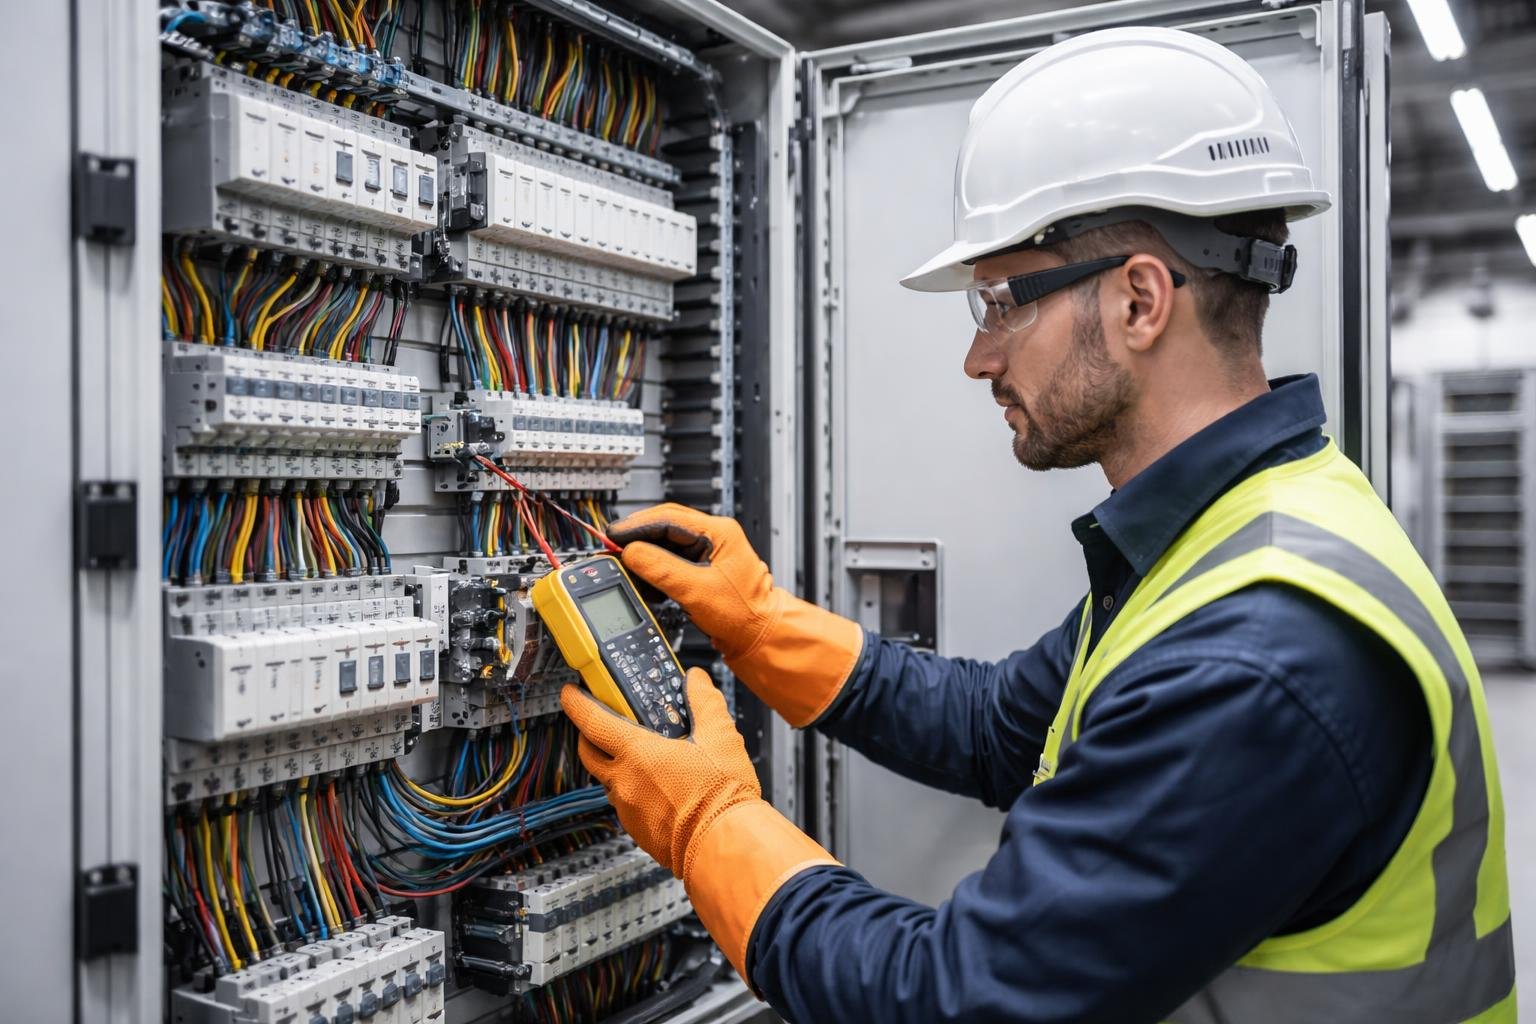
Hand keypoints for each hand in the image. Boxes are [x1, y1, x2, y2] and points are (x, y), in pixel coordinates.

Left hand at [561, 667, 838, 983]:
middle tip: (600, 723)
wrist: (724, 847)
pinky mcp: (638, 832)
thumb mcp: (721, 737)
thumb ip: (705, 702)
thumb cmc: (722, 798)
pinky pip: (626, 805)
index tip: (570, 694)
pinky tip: (660, 788)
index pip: (592, 722)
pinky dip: (634, 791)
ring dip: (616, 765)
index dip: (576, 704)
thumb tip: (697, 681)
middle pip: (589, 753)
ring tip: (644, 757)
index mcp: (638, 755)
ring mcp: (628, 810)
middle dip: (587, 735)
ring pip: (609, 781)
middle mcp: (625, 783)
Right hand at [605, 503, 779, 662]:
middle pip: (664, 526)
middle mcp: (714, 536)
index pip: (668, 518)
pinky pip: (671, 560)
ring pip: (666, 544)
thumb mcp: (696, 590)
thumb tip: (632, 553)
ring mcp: (708, 552)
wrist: (758, 636)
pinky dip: (654, 569)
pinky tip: (643, 580)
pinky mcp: (702, 568)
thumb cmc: (743, 613)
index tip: (613, 535)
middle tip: (612, 547)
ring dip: (644, 555)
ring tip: (625, 566)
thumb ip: (661, 569)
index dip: (636, 526)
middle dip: (637, 538)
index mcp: (719, 532)